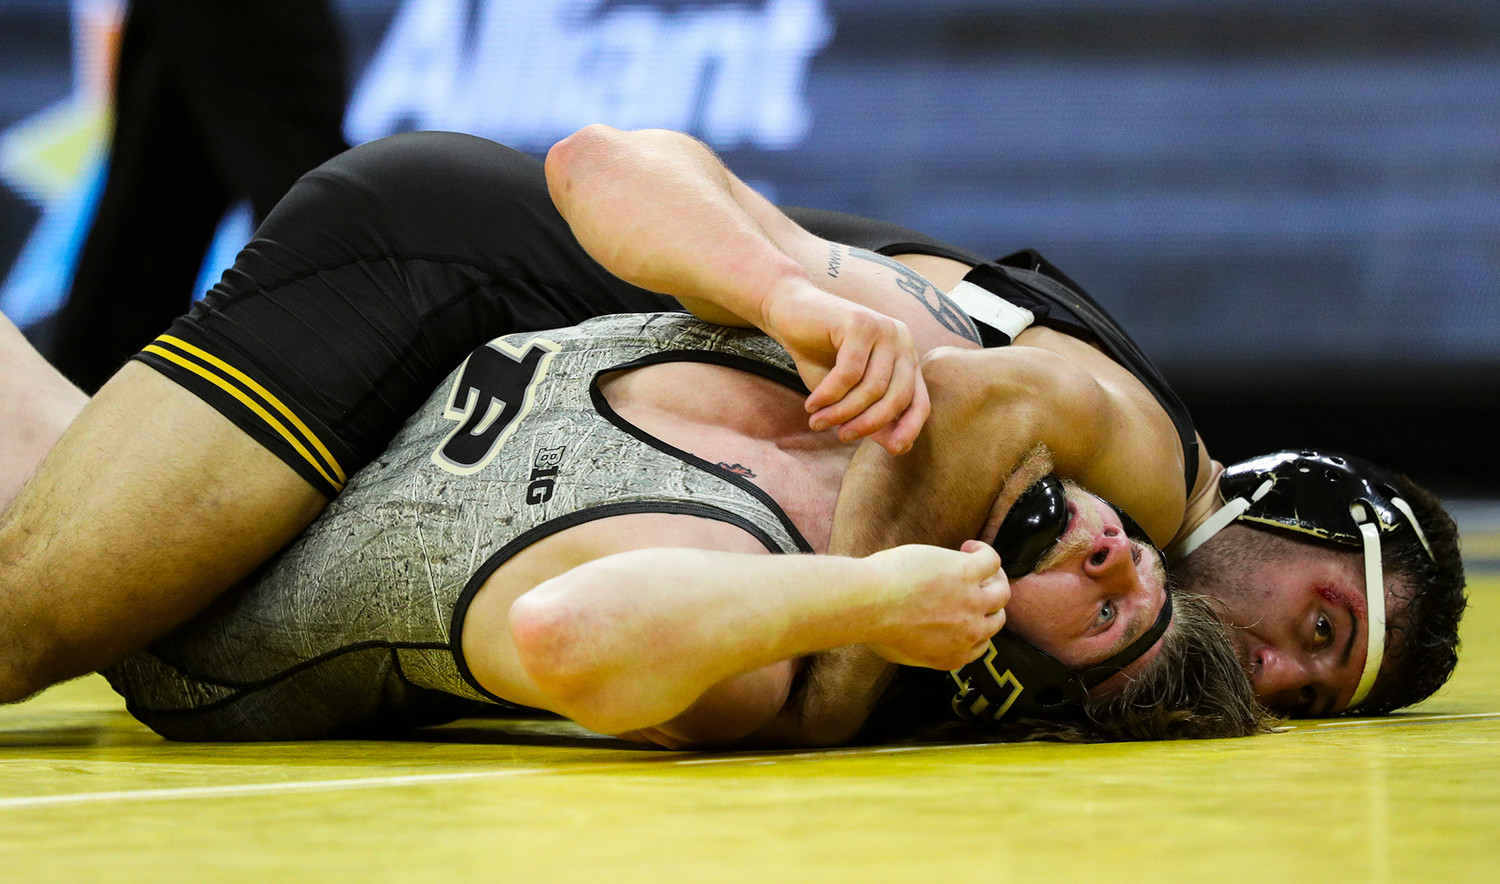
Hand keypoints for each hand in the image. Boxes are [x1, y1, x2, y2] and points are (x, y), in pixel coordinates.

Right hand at [761, 282, 928, 454]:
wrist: (788, 312)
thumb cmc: (819, 355)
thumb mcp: (847, 393)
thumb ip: (871, 415)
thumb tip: (898, 447)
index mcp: (905, 357)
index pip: (920, 401)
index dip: (910, 428)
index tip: (892, 450)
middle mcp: (901, 340)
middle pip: (897, 397)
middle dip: (868, 424)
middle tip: (841, 437)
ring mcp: (883, 328)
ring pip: (871, 388)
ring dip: (842, 412)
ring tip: (817, 422)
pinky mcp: (859, 323)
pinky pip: (849, 373)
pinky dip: (828, 395)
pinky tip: (812, 404)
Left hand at [864, 540, 1008, 670]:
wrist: (869, 603)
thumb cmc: (873, 623)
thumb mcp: (899, 652)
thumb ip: (920, 649)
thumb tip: (922, 639)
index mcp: (954, 656)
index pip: (981, 644)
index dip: (976, 627)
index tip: (966, 612)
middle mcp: (970, 633)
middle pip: (996, 619)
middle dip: (987, 604)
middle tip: (974, 587)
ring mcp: (972, 602)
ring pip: (1001, 591)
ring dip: (994, 578)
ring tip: (975, 564)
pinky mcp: (967, 573)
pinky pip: (991, 560)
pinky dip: (983, 552)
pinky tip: (968, 547)